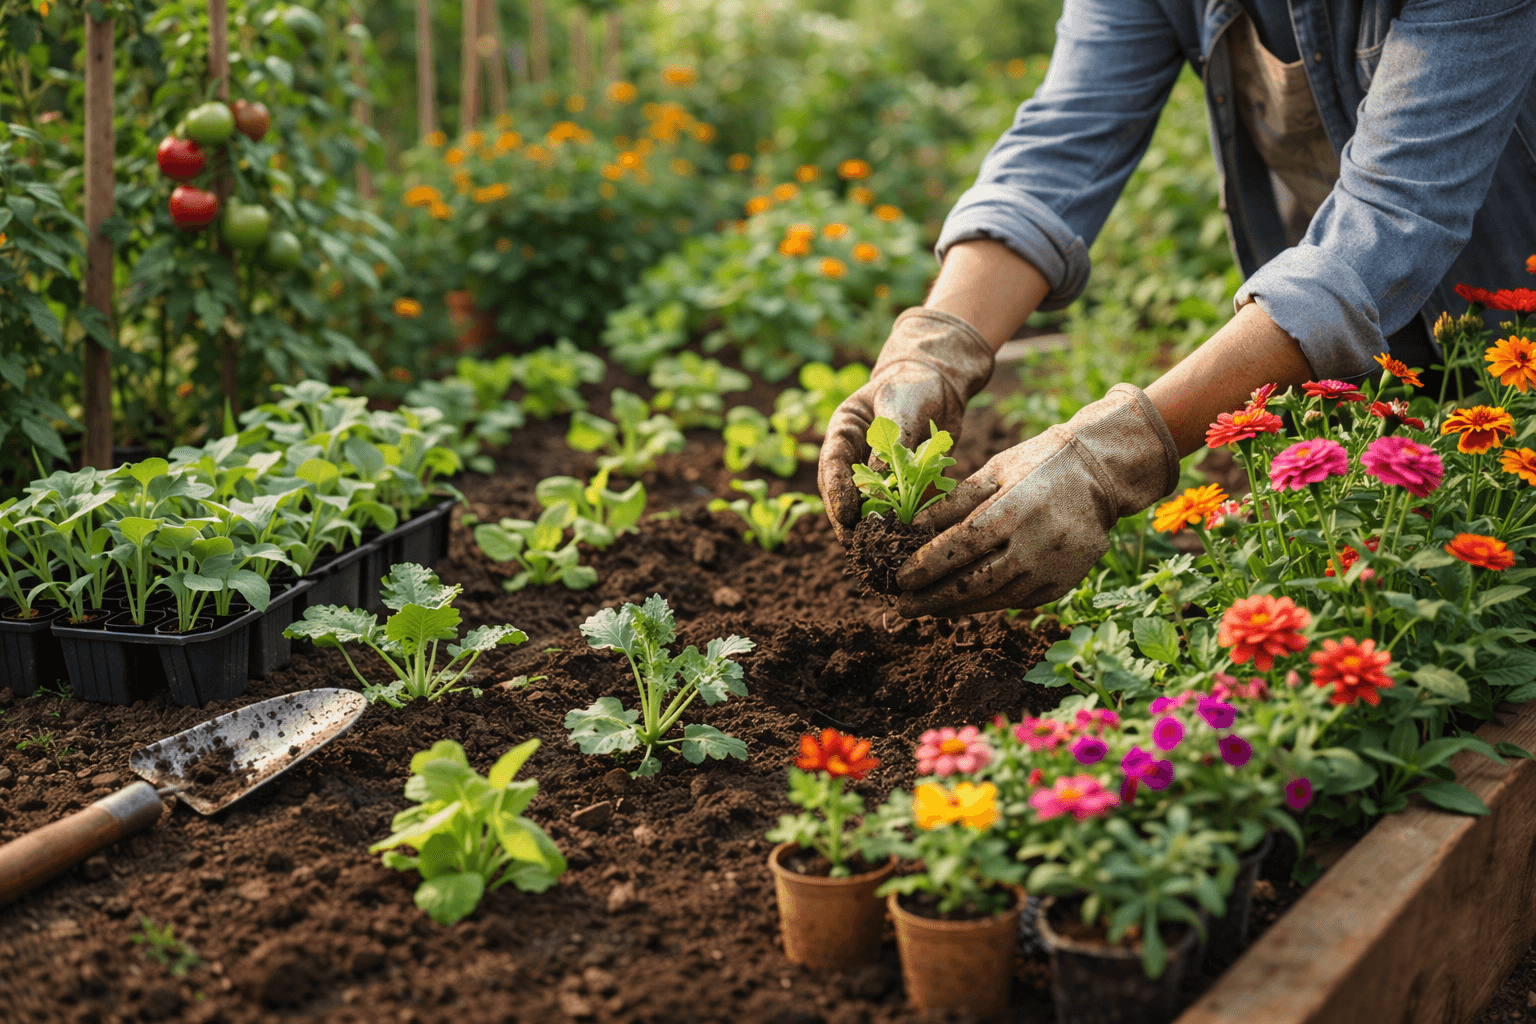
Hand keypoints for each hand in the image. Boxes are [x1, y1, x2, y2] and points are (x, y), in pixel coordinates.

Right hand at [817, 308, 994, 541]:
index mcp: (844, 432)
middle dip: (850, 521)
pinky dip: (901, 527)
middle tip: (858, 546)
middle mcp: (855, 457)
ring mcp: (877, 474)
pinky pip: (897, 510)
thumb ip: (893, 438)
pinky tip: (908, 545)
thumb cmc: (913, 386)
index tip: (846, 515)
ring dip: (873, 529)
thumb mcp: (901, 405)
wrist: (939, 385)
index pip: (833, 465)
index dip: (837, 492)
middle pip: (844, 493)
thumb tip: (883, 480)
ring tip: (879, 553)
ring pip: (868, 507)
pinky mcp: (901, 486)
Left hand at [894, 384, 1179, 616]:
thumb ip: (953, 502)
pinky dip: (987, 603)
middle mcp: (1035, 544)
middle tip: (903, 606)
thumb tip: (911, 530)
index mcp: (1014, 509)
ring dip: (957, 607)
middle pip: (974, 583)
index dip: (927, 566)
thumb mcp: (994, 471)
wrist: (1099, 474)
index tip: (900, 578)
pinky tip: (964, 603)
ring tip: (927, 608)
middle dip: (934, 599)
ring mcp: (1053, 568)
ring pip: (995, 598)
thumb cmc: (1037, 465)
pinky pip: (1017, 600)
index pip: (960, 546)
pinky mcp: (1063, 582)